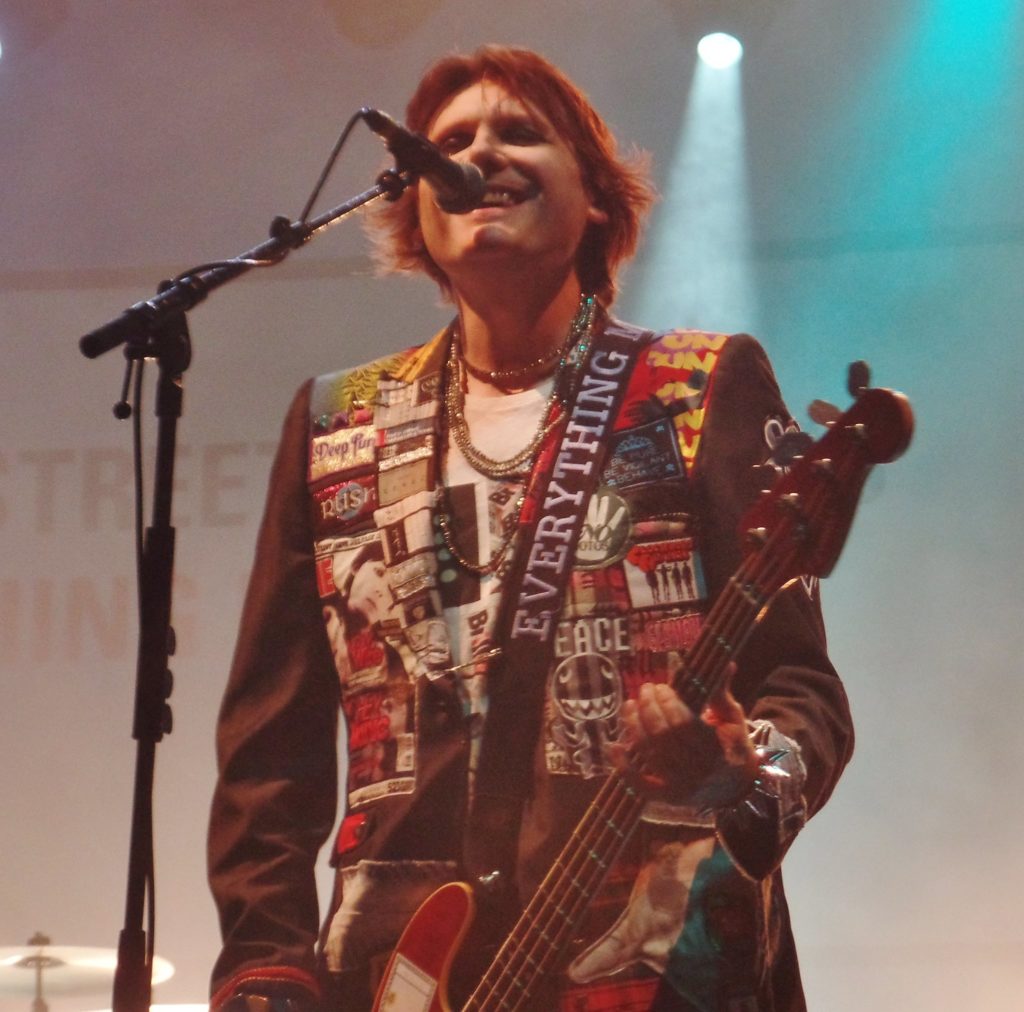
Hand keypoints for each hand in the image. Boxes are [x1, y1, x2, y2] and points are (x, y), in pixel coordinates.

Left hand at [610, 676, 758, 810]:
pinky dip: (623, 767)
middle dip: (649, 708)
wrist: (737, 788)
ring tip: (629, 705)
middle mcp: (699, 772)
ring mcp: (682, 787)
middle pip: (663, 736)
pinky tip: (613, 746)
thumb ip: (720, 693)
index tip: (661, 687)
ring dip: (634, 726)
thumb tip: (723, 663)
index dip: (668, 703)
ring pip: (650, 753)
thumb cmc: (733, 745)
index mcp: (718, 750)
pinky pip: (641, 785)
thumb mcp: (732, 719)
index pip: (685, 724)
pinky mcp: (667, 797)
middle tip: (644, 689)